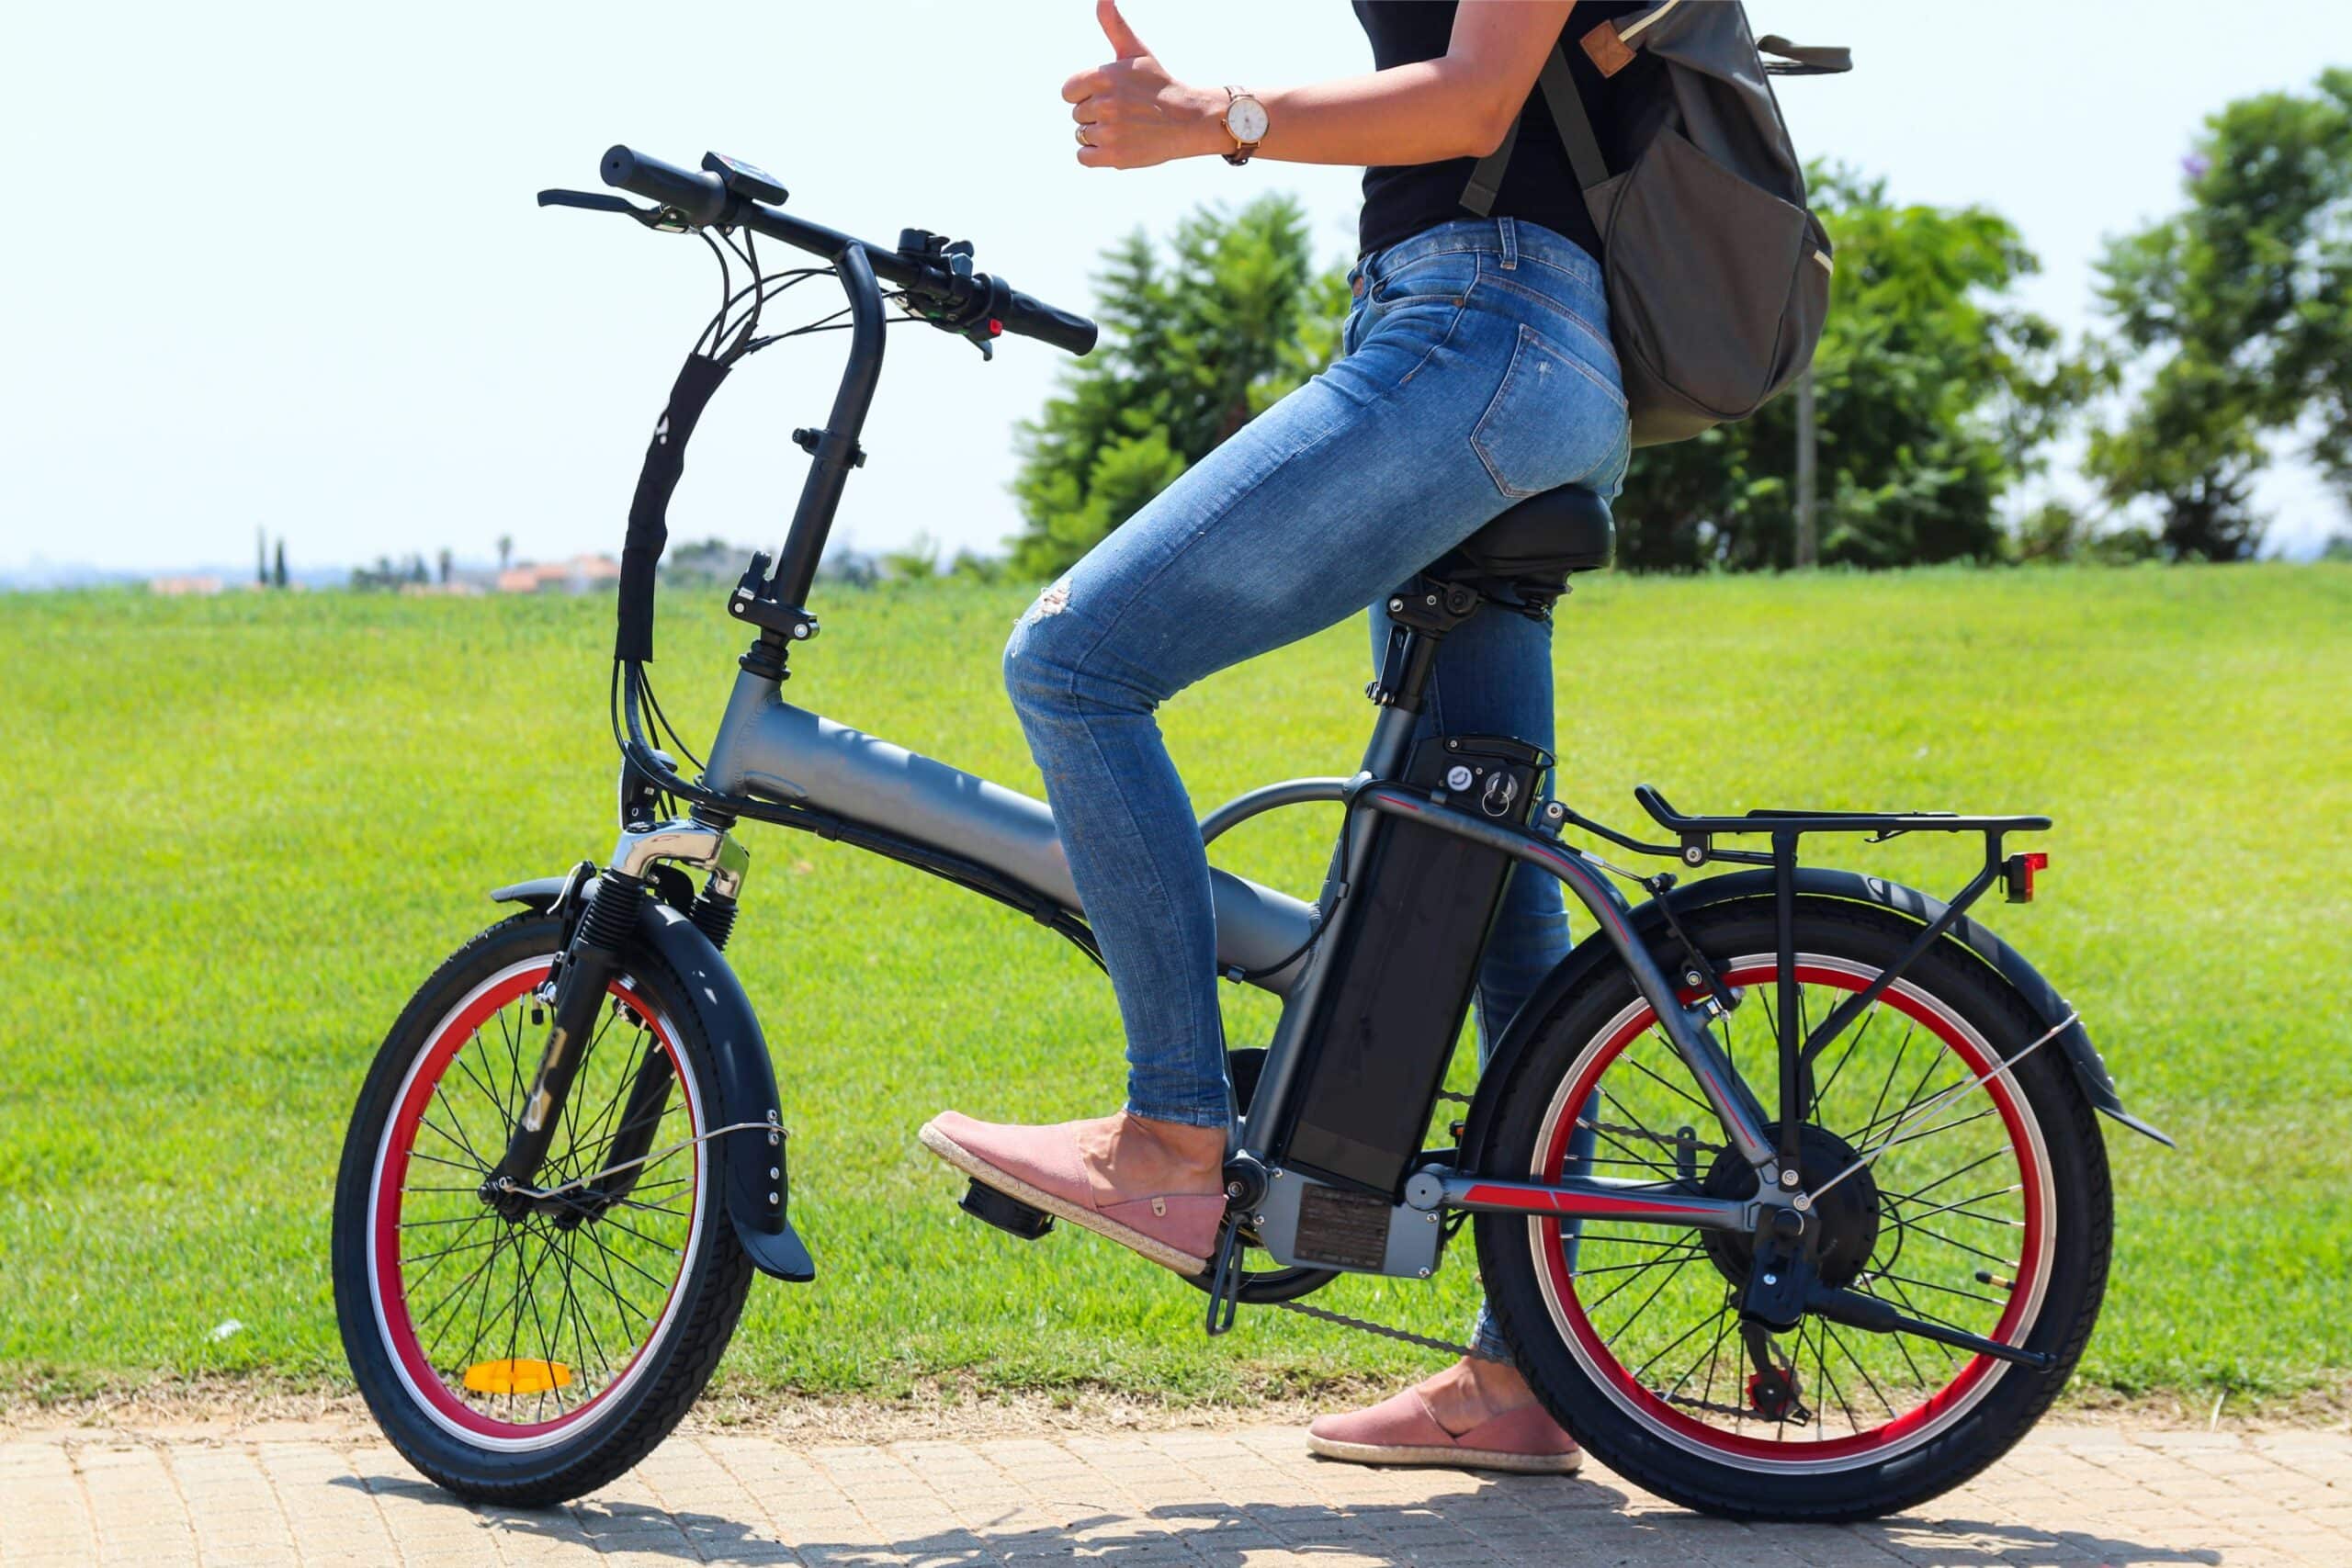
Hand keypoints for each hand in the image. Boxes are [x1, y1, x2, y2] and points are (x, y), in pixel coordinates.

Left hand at [1062, 0, 1225, 168]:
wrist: (1188, 120)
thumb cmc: (1158, 84)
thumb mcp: (1136, 51)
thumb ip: (1114, 25)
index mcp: (1103, 76)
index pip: (1068, 91)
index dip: (1085, 94)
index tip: (1109, 95)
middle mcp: (1105, 103)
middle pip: (1077, 113)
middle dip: (1096, 113)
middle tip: (1125, 111)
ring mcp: (1110, 131)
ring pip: (1082, 134)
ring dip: (1099, 134)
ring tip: (1126, 127)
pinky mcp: (1115, 156)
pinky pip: (1084, 156)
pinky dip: (1097, 154)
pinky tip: (1118, 144)